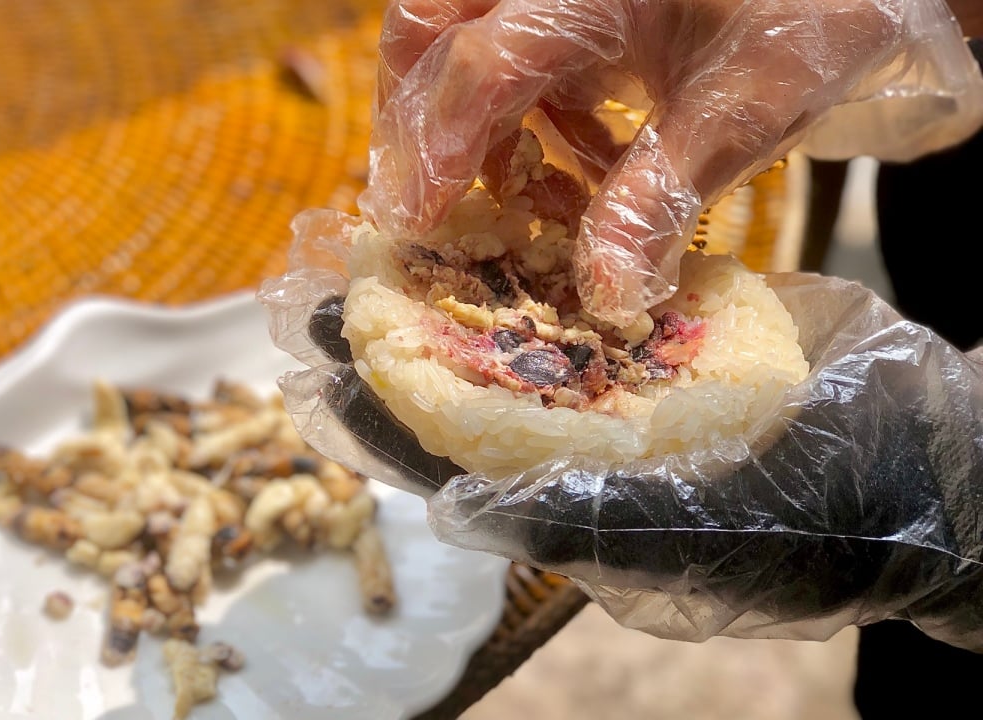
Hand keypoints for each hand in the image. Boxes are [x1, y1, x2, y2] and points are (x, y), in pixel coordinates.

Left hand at [270, 272, 982, 649]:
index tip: (319, 344)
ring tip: (404, 226)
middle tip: (336, 268)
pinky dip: (542, 257)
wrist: (903, 476)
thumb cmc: (799, 527)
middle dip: (399, 327)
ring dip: (457, 281)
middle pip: (459, 379)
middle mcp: (569, 442)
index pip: (443, 447)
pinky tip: (506, 214)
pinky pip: (580, 297)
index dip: (377, 398)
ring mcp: (612, 388)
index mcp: (555, 499)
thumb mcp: (681, 534)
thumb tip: (453, 508)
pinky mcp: (658, 344)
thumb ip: (566, 519)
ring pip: (513, 329)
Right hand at [361, 0, 982, 325]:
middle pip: (429, 23)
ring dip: (457, 109)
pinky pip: (508, 36)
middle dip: (410, 112)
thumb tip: (601, 298)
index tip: (413, 222)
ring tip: (497, 186)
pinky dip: (515, 100)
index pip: (483, 68)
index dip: (438, 150)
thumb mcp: (739, 114)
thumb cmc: (811, 16)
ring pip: (454, 23)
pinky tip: (567, 152)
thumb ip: (656, 203)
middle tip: (416, 195)